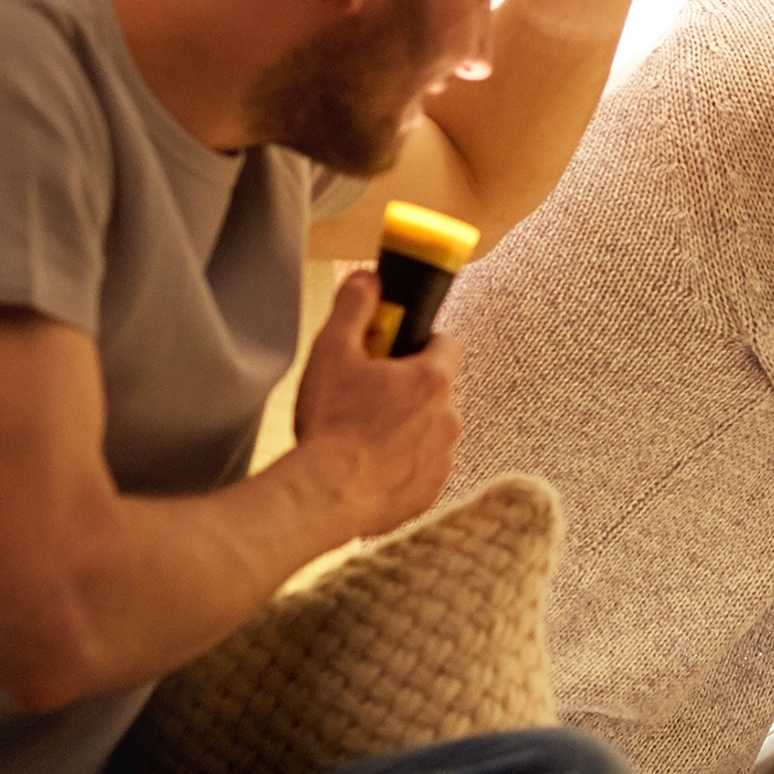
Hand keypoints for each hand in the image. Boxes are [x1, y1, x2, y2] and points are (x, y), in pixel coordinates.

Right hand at [288, 269, 464, 537]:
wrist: (324, 495)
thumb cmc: (330, 424)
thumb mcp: (332, 351)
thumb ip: (355, 307)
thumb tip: (369, 279)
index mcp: (432, 378)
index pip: (447, 344)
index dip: (422, 342)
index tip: (396, 350)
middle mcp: (449, 418)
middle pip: (437, 390)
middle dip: (409, 388)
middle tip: (368, 395)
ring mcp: (442, 458)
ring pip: (431, 430)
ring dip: (407, 428)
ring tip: (363, 435)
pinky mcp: (429, 492)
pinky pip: (422, 469)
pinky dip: (402, 465)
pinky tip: (368, 466)